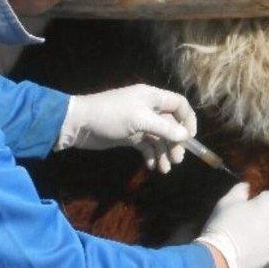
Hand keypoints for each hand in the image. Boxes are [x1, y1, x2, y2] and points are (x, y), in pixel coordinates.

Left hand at [55, 84, 196, 172]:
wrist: (79, 124)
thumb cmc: (110, 116)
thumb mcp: (140, 120)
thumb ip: (164, 128)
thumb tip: (186, 136)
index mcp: (152, 97)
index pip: (179, 104)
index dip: (188, 120)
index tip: (190, 138)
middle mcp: (148, 108)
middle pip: (171, 125)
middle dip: (175, 143)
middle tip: (176, 160)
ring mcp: (139, 123)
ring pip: (159, 138)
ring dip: (164, 152)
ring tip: (164, 169)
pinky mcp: (129, 136)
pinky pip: (146, 146)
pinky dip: (151, 155)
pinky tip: (152, 166)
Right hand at [195, 183, 268, 267]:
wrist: (220, 259)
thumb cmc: (223, 225)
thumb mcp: (226, 201)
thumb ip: (240, 189)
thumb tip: (248, 185)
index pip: (267, 196)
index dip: (256, 200)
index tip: (245, 206)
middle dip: (265, 217)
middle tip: (246, 224)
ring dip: (267, 234)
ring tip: (249, 241)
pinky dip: (267, 252)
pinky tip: (254, 254)